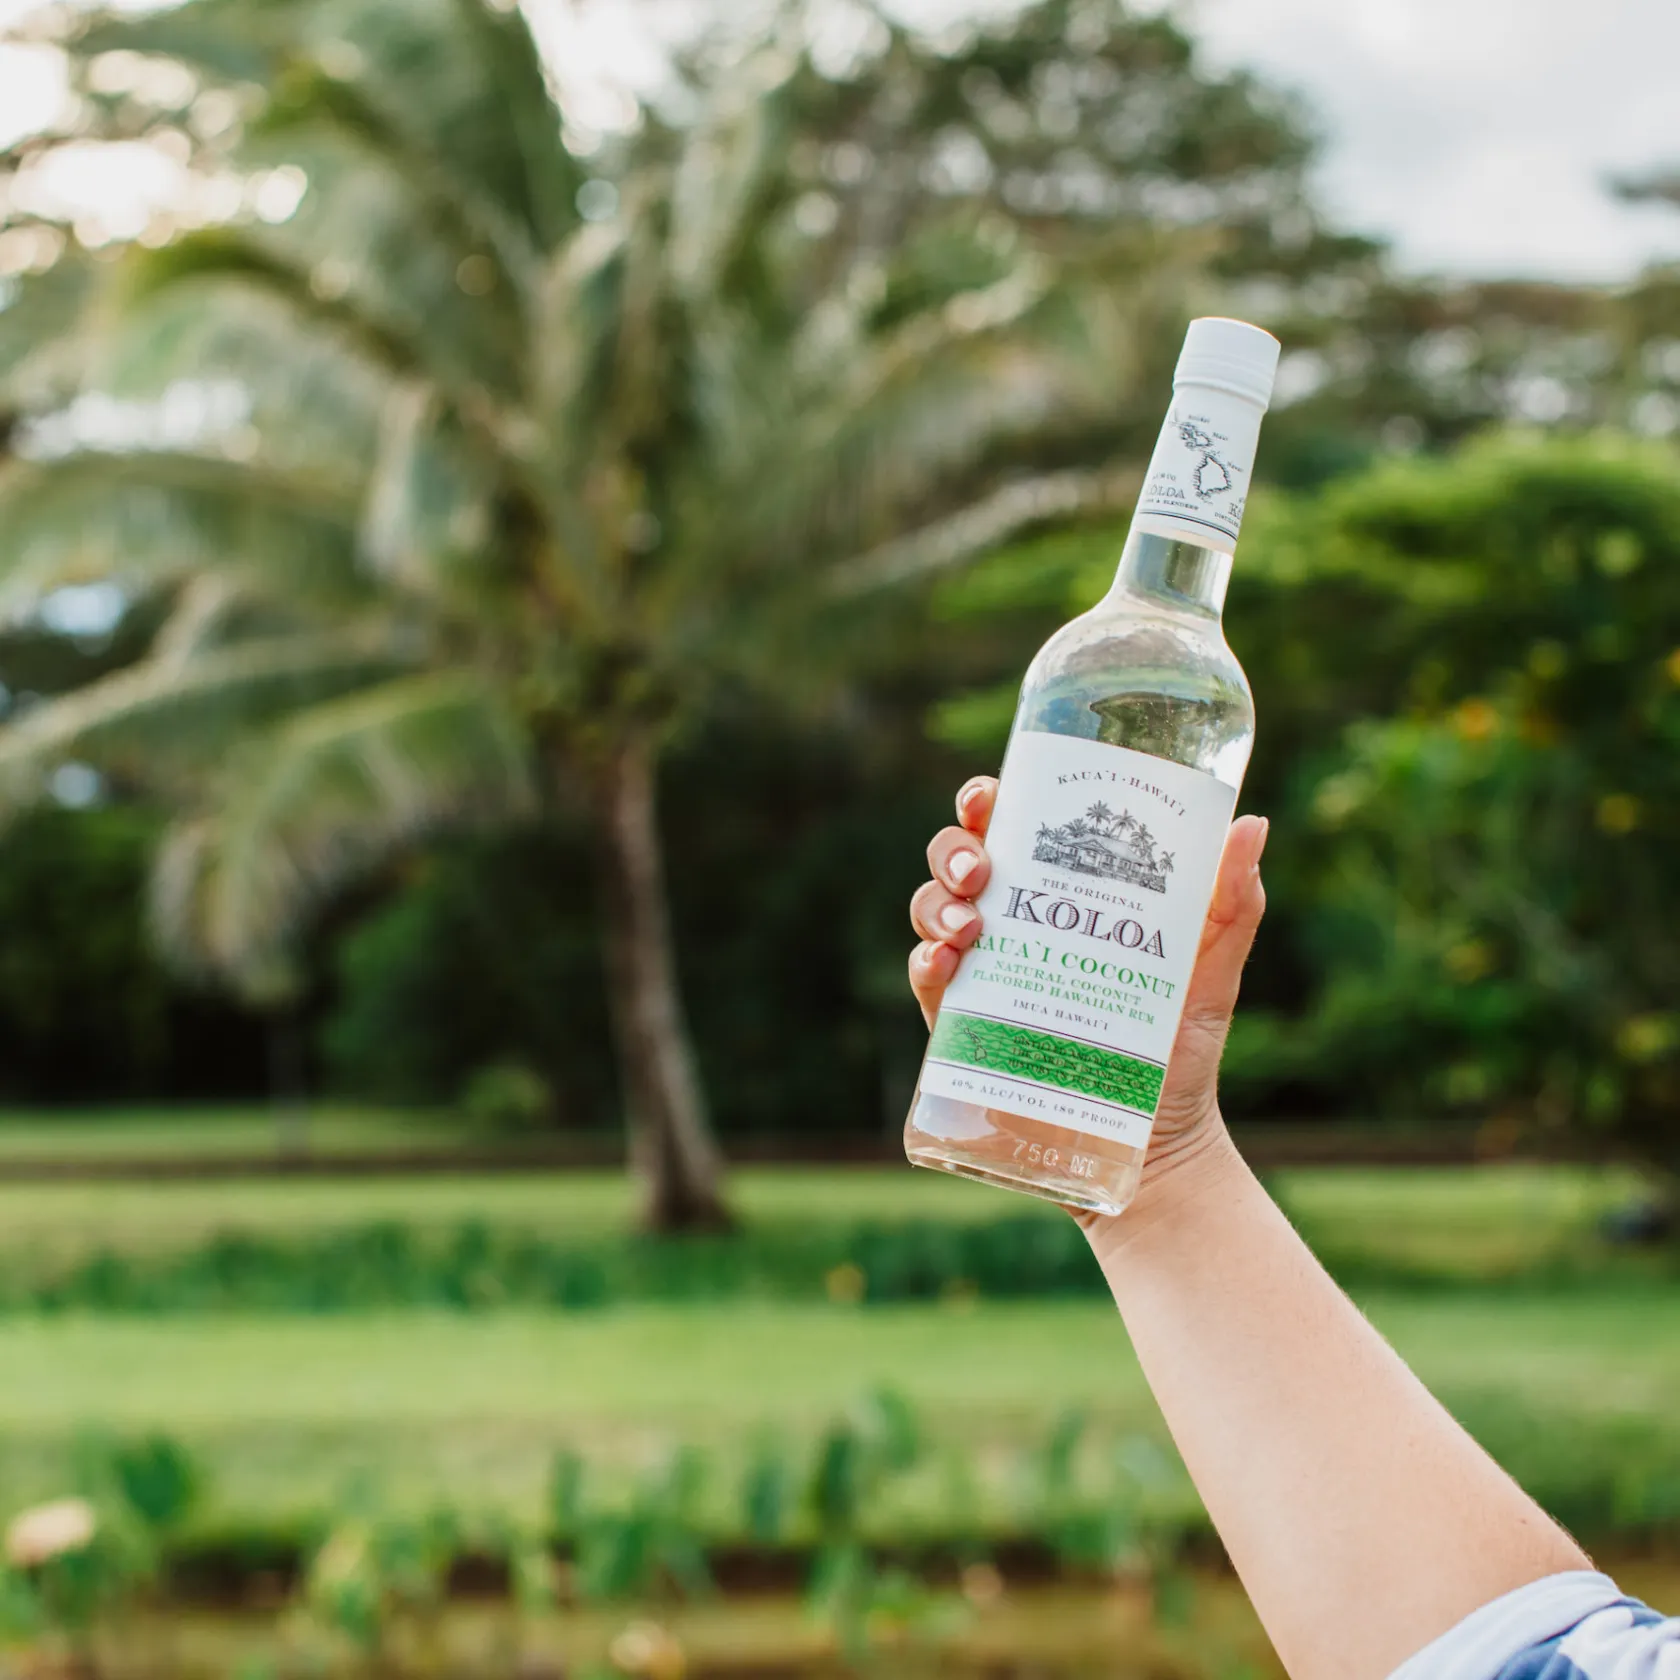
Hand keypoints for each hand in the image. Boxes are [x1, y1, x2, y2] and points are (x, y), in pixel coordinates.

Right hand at [908, 775, 1268, 1195]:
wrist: (1157, 1146)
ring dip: (936, 902)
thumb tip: (1252, 823)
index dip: (985, 801)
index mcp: (1060, 893)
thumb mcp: (1212, 969)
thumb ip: (1232, 902)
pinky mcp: (963, 1031)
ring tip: (968, 922)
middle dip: (953, 850)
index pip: (1011, 827)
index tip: (989, 794)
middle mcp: (1012, 923)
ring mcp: (982, 975)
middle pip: (957, 861)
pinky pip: (927, 983)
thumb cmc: (1182, 1048)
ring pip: (930, 911)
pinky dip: (926, 964)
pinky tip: (947, 963)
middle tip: (982, 869)